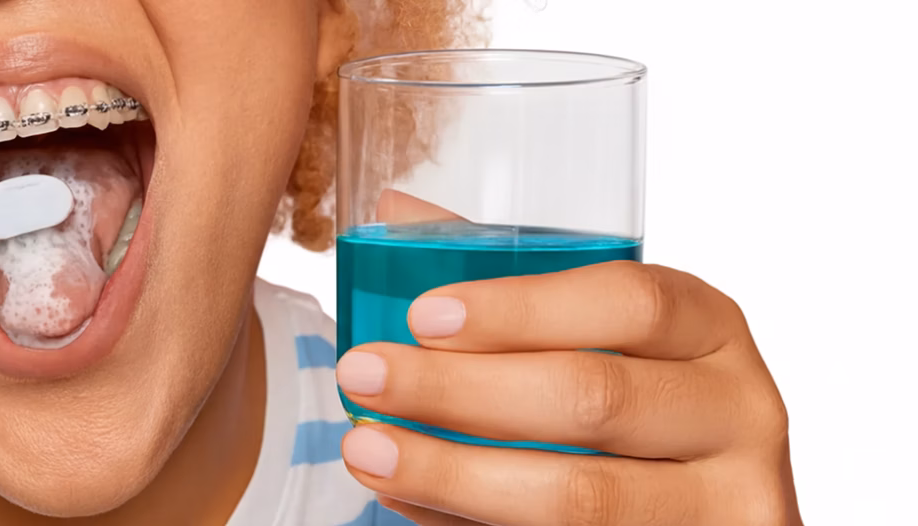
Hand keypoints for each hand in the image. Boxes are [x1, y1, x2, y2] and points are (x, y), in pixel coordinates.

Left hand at [336, 193, 800, 524]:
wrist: (702, 501)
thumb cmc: (640, 394)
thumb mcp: (599, 327)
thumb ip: (512, 274)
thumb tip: (398, 207)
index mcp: (711, 328)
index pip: (630, 302)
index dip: (524, 308)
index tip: (423, 316)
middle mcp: (737, 412)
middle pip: (595, 398)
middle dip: (461, 392)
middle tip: (364, 376)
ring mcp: (724, 502)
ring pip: (580, 498)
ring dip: (454, 474)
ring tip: (366, 449)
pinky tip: (409, 499)